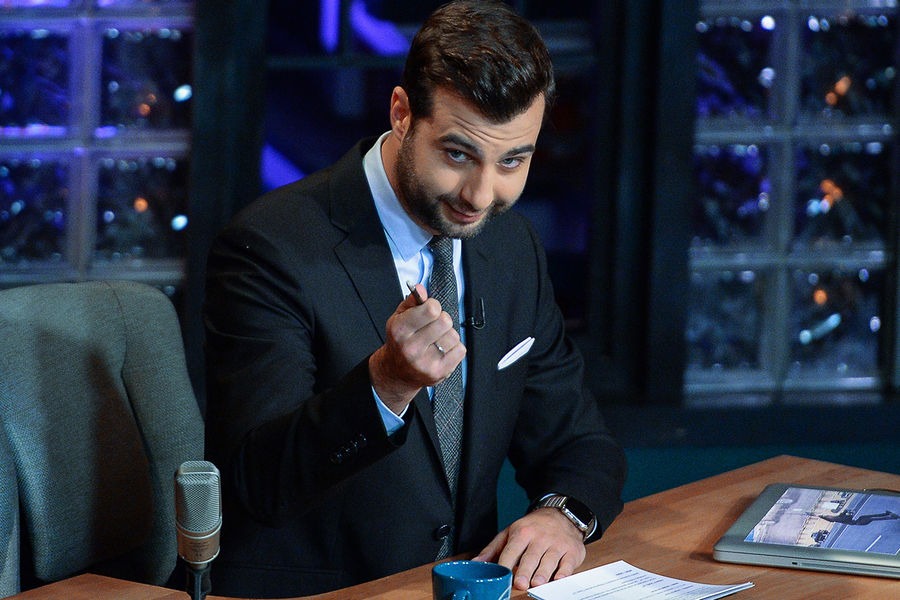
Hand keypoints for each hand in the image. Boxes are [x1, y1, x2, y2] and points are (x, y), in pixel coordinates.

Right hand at [368, 283, 465, 412]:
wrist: (397, 372)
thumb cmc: (401, 341)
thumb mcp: (399, 317)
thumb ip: (412, 301)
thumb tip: (421, 289)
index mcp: (400, 330)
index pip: (431, 309)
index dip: (434, 306)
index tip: (429, 311)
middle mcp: (411, 348)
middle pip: (445, 321)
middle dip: (442, 320)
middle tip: (434, 326)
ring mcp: (425, 363)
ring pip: (454, 336)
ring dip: (448, 335)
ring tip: (437, 340)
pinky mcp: (438, 373)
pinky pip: (461, 350)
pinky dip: (454, 348)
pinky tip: (442, 351)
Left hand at [473, 508, 585, 589]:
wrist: (561, 515)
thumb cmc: (532, 528)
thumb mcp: (510, 533)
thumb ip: (493, 549)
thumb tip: (475, 563)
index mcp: (522, 533)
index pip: (512, 550)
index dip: (506, 564)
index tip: (502, 575)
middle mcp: (540, 538)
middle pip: (531, 557)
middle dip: (526, 571)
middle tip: (520, 583)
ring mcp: (557, 544)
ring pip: (549, 560)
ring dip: (543, 573)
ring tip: (537, 583)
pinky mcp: (571, 551)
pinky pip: (568, 563)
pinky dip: (564, 571)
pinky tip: (559, 578)